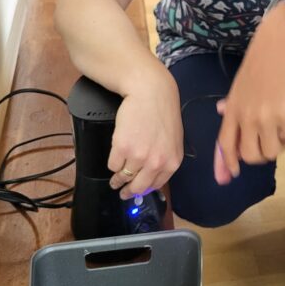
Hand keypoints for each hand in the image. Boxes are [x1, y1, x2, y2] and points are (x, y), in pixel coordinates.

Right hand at [107, 74, 183, 199]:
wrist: (151, 92)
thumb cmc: (162, 112)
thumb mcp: (172, 139)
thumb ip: (164, 158)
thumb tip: (151, 175)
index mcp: (172, 162)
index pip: (155, 185)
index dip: (143, 190)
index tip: (136, 191)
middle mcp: (157, 162)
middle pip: (137, 187)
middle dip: (128, 192)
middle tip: (122, 192)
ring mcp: (139, 156)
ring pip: (123, 177)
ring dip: (116, 180)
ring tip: (114, 179)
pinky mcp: (122, 148)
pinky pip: (112, 165)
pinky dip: (112, 163)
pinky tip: (115, 157)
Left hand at [214, 4, 284, 182]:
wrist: (281, 45)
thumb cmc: (262, 60)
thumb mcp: (241, 82)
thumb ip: (233, 102)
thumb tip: (220, 111)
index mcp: (234, 109)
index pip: (225, 143)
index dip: (227, 162)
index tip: (230, 176)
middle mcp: (246, 118)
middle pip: (249, 154)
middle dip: (259, 156)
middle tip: (268, 146)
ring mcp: (266, 119)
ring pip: (271, 152)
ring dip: (278, 148)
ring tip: (284, 135)